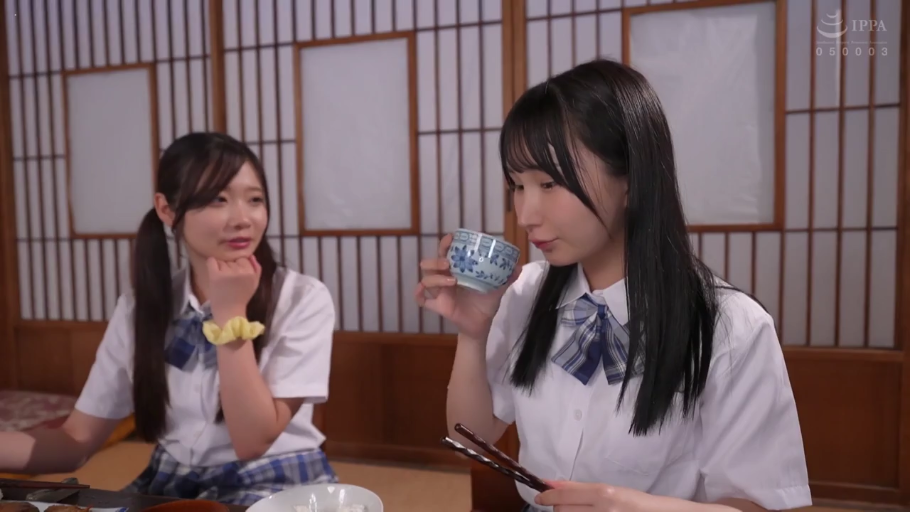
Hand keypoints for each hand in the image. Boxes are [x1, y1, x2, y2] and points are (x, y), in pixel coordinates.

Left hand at [207, 255, 261, 323]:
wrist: (229, 312)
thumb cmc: (242, 298)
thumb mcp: (255, 283)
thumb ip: (257, 268)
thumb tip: (251, 255)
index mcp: (251, 272)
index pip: (243, 258)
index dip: (239, 265)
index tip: (237, 274)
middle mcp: (240, 271)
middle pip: (232, 259)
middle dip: (230, 265)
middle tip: (229, 278)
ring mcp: (227, 272)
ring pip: (222, 260)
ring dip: (221, 267)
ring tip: (222, 279)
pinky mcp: (215, 275)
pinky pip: (211, 261)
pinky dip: (211, 263)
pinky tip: (214, 272)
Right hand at [413, 233, 518, 340]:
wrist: (481, 326)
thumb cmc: (485, 304)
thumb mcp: (497, 289)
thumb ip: (507, 278)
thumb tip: (519, 266)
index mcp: (457, 270)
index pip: (446, 252)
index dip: (445, 244)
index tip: (451, 238)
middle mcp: (445, 278)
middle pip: (430, 263)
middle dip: (436, 259)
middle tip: (448, 262)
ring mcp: (440, 292)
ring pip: (426, 279)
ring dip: (435, 278)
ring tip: (452, 281)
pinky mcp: (438, 306)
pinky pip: (421, 300)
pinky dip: (418, 295)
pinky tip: (422, 292)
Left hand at [534, 480, 658, 511]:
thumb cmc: (633, 502)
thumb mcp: (609, 490)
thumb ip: (579, 488)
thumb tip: (552, 485)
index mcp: (604, 494)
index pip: (565, 494)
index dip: (548, 496)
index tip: (539, 497)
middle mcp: (603, 510)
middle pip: (563, 510)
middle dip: (558, 507)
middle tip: (561, 505)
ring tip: (578, 511)